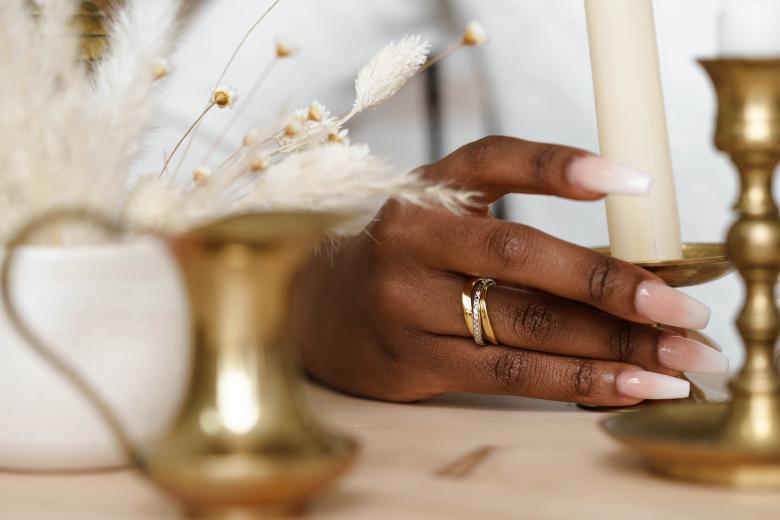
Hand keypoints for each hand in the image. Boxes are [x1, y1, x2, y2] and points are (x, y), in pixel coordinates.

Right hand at [289, 136, 726, 404]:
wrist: (324, 308)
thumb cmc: (404, 255)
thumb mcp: (443, 213)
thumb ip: (512, 217)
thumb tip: (622, 260)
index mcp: (425, 189)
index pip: (495, 160)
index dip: (560, 168)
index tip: (632, 184)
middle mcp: (410, 239)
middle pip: (521, 255)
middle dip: (610, 284)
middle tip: (680, 308)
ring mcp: (407, 303)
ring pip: (523, 323)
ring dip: (608, 343)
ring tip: (673, 359)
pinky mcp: (414, 361)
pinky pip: (507, 373)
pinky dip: (575, 381)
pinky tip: (625, 386)